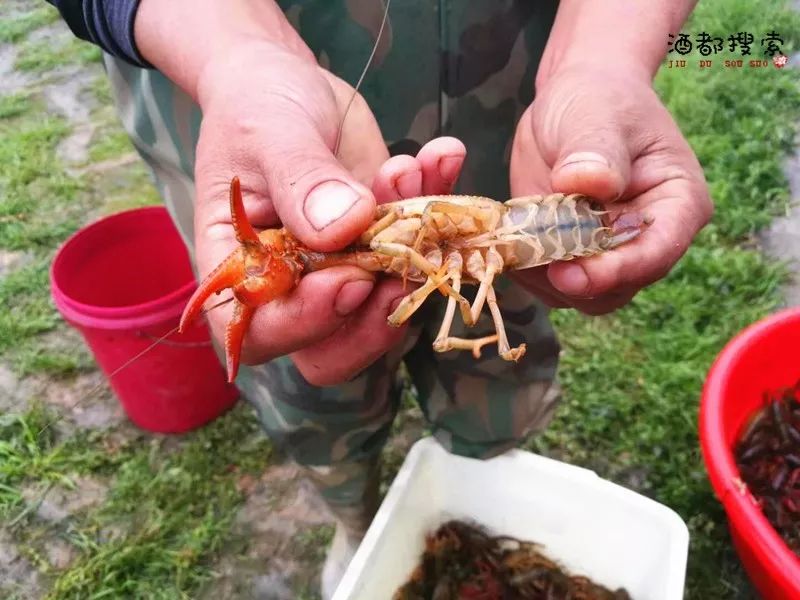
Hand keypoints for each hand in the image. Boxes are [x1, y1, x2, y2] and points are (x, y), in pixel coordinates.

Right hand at [194, 42, 465, 384]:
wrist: (288, 83)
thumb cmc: (256, 106)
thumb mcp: (270, 133)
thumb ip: (300, 181)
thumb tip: (344, 229)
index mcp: (238, 268)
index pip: (258, 331)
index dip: (303, 323)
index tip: (348, 278)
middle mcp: (289, 286)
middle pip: (329, 350)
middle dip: (374, 317)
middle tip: (401, 261)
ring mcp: (341, 272)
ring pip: (383, 312)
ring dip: (413, 255)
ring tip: (409, 173)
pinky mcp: (383, 248)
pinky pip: (419, 255)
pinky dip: (438, 212)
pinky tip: (440, 158)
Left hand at [509, 66, 711, 314]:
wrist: (573, 99)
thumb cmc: (596, 98)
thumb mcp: (596, 114)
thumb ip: (597, 150)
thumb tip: (589, 182)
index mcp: (677, 204)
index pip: (656, 253)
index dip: (614, 271)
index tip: (570, 273)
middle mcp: (648, 238)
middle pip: (618, 287)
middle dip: (574, 281)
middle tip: (529, 257)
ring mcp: (611, 253)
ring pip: (584, 296)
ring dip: (546, 280)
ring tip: (515, 242)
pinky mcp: (576, 257)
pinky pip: (553, 285)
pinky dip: (530, 273)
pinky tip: (511, 243)